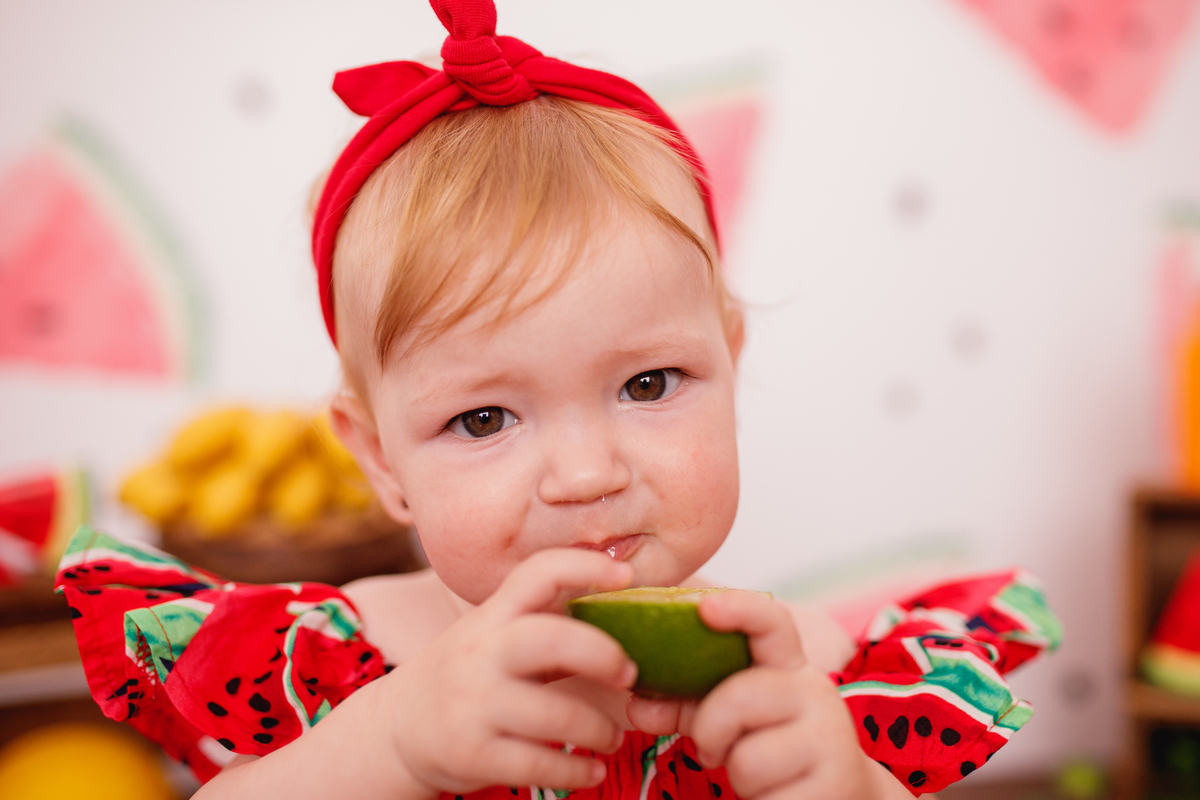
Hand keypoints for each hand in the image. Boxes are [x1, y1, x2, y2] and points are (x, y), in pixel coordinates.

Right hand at [379, 549, 637, 796]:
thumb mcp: (494, 635)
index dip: (584, 565)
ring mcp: (473, 704)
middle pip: (551, 639)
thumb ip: (545, 620)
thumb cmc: (470, 674)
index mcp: (494, 615)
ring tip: (611, 737)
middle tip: (630, 672)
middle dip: (602, 654)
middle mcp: (481, 653)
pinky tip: (591, 771)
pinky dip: (577, 772)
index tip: (627, 576)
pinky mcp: (472, 753)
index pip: (537, 572)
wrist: (398, 728)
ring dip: (598, 729)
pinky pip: (539, 765)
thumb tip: (624, 606)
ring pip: (555, 715)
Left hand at [629, 593, 891, 799]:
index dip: (739, 609)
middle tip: (715, 748)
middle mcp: (814, 692)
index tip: (706, 606)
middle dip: (711, 730)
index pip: (770, 623)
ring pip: (749, 757)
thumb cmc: (769, 746)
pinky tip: (775, 793)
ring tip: (755, 773)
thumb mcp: (726, 717)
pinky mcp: (835, 782)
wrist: (834, 792)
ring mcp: (830, 738)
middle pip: (739, 697)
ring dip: (736, 773)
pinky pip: (768, 796)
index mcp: (786, 665)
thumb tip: (638, 707)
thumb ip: (682, 703)